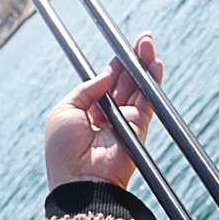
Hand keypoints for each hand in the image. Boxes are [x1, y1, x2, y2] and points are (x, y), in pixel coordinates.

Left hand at [45, 31, 162, 191]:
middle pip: (126, 81)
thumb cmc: (64, 149)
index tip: (122, 47)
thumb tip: (107, 73)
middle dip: (134, 59)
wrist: (79, 180)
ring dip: (145, 65)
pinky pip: (149, 102)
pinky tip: (155, 64)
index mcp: (88, 111)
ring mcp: (126, 123)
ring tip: (148, 42)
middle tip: (143, 38)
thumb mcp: (64, 109)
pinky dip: (153, 82)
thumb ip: (86, 89)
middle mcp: (109, 116)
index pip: (107, 82)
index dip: (115, 64)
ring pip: (139, 88)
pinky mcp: (139, 129)